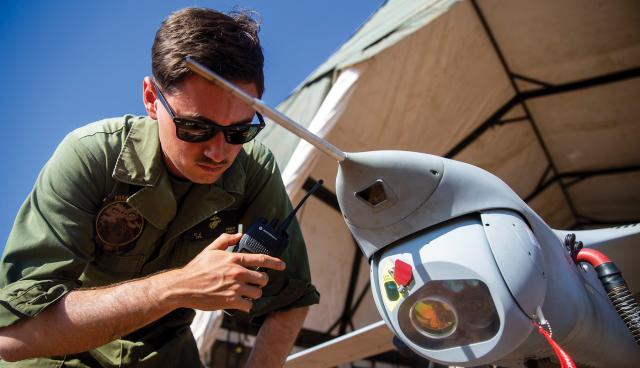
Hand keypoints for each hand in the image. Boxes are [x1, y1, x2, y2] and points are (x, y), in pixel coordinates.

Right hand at [168, 233, 285, 311]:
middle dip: (261, 282)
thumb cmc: (196, 268)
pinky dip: (247, 306)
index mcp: (234, 259)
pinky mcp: (231, 301)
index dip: (274, 262)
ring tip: (246, 294)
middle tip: (254, 284)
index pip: (261, 259)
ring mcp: (235, 287)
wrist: (183, 287)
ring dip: (254, 294)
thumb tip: (239, 235)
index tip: (282, 266)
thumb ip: (226, 240)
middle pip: (263, 278)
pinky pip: (249, 305)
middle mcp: (237, 272)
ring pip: (258, 293)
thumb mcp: (210, 249)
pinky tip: (241, 303)